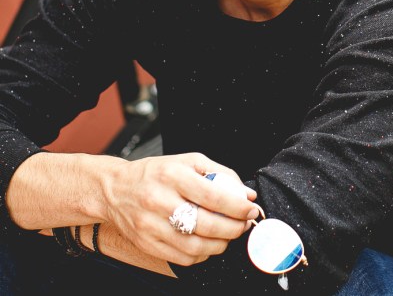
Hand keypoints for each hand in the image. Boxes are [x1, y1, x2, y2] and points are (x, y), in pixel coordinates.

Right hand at [102, 152, 258, 266]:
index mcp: (172, 175)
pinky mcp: (148, 244)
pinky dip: (202, 254)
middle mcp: (160, 200)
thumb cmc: (154, 173)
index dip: (236, 206)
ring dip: (220, 244)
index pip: (211, 195)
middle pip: (206, 224)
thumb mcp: (186, 161)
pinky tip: (208, 243)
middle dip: (233, 227)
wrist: (115, 189)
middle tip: (243, 224)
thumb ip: (218, 173)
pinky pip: (183, 257)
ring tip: (228, 235)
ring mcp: (152, 225)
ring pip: (196, 245)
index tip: (251, 209)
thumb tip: (245, 193)